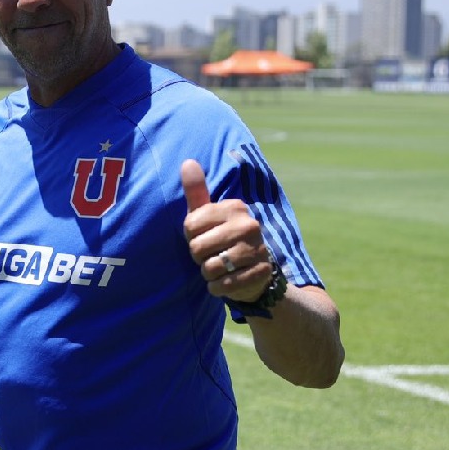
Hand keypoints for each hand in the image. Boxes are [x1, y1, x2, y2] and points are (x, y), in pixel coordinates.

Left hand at [181, 159, 272, 303]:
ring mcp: (257, 249)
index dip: (191, 237)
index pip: (190, 226)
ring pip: (210, 268)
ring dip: (208, 274)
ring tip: (220, 268)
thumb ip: (197, 191)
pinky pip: (223, 285)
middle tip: (213, 255)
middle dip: (199, 257)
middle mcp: (248, 225)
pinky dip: (218, 288)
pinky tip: (226, 282)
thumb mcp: (208, 215)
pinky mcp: (260, 272)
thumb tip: (187, 161)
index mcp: (234, 208)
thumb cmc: (222, 240)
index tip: (205, 237)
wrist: (254, 273)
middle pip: (197, 248)